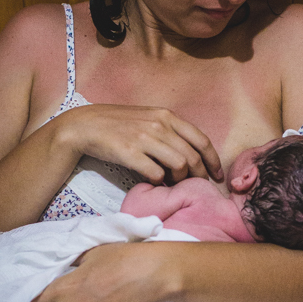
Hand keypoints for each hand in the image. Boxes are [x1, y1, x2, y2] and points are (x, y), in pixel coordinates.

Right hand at [61, 104, 222, 184]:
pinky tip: (154, 182)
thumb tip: (189, 153)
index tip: (216, 174)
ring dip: (179, 179)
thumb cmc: (118, 124)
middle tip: (195, 186)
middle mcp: (159, 125)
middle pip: (192, 156)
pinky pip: (156, 173)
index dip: (212, 160)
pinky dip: (159, 182)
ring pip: (178, 165)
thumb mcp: (148, 118)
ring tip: (173, 184)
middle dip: (198, 175)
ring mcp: (144, 138)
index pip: (201, 140)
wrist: (86, 126)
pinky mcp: (130, 153)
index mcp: (167, 116)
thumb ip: (169, 131)